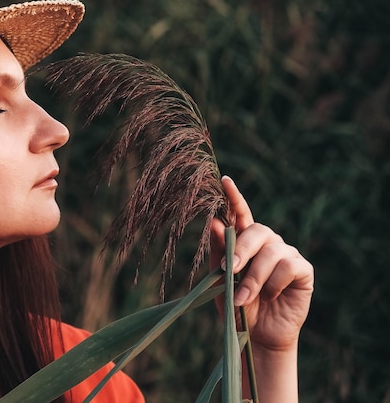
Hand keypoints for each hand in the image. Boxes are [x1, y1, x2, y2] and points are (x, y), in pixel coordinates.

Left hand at [210, 176, 313, 352]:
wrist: (256, 335)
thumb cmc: (236, 304)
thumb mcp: (221, 279)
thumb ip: (219, 251)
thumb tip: (213, 221)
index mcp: (245, 241)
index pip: (240, 214)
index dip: (234, 197)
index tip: (225, 180)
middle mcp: (268, 242)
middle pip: (256, 231)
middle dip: (240, 251)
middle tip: (229, 270)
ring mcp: (287, 254)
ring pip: (270, 253)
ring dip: (253, 278)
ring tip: (242, 299)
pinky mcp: (303, 269)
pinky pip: (288, 266)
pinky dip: (274, 282)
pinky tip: (271, 295)